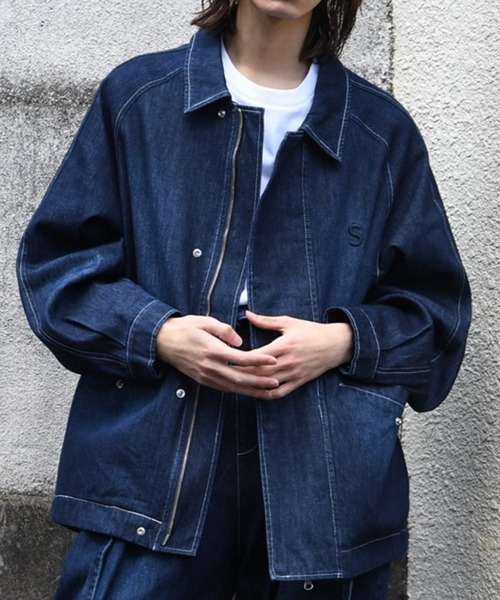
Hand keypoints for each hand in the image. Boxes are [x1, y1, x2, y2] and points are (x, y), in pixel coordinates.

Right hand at [156, 315, 278, 398]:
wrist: (162, 342)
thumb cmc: (185, 328)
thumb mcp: (205, 322)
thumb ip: (224, 330)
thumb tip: (240, 341)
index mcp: (213, 350)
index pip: (241, 358)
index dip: (259, 360)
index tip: (274, 360)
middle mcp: (210, 366)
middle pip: (239, 377)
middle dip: (260, 382)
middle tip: (276, 383)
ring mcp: (206, 376)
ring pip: (233, 387)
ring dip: (251, 391)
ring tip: (268, 393)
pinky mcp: (203, 380)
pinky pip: (224, 388)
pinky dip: (238, 391)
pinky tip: (249, 392)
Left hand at [237, 311, 352, 399]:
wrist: (336, 344)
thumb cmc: (311, 331)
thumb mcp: (289, 322)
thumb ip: (266, 321)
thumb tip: (247, 314)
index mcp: (284, 345)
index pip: (258, 355)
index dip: (242, 359)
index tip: (227, 359)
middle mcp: (289, 361)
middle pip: (260, 372)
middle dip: (242, 373)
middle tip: (225, 375)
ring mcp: (294, 373)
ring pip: (269, 383)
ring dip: (252, 385)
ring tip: (236, 385)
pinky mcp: (300, 381)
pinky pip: (281, 392)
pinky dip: (268, 394)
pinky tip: (256, 393)